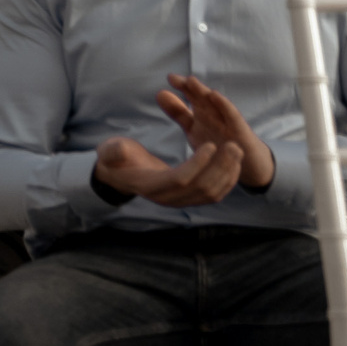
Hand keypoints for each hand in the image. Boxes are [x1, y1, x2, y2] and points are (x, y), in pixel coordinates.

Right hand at [93, 134, 247, 207]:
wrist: (121, 175)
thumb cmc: (117, 159)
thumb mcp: (110, 151)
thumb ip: (113, 151)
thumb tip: (118, 151)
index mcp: (150, 186)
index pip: (180, 180)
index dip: (198, 165)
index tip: (211, 144)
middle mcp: (168, 198)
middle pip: (201, 188)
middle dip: (220, 167)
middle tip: (233, 146)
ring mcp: (180, 201)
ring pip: (211, 193)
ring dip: (228, 173)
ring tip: (236, 151)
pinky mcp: (189, 199)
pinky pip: (214, 194)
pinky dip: (227, 180)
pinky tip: (234, 163)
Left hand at [158, 74, 274, 191]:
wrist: (245, 164)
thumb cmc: (217, 143)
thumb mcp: (193, 128)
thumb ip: (179, 112)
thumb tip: (160, 93)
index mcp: (203, 113)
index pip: (192, 97)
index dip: (182, 87)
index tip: (170, 78)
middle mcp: (216, 115)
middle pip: (203, 99)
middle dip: (190, 87)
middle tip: (174, 78)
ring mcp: (229, 123)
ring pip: (216, 105)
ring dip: (204, 93)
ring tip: (191, 81)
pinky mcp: (241, 132)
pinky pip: (233, 118)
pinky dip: (224, 106)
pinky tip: (215, 97)